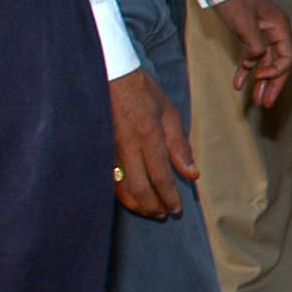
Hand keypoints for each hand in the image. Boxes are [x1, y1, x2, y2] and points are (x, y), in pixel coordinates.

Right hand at [108, 67, 197, 219]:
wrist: (110, 76)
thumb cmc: (143, 93)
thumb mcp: (169, 114)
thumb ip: (180, 146)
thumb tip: (192, 174)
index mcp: (149, 136)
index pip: (161, 176)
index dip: (169, 197)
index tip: (177, 209)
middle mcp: (127, 146)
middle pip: (140, 188)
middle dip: (153, 206)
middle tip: (164, 215)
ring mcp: (110, 149)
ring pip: (122, 187)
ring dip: (137, 204)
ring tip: (150, 211)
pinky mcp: (99, 150)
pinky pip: (109, 179)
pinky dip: (121, 194)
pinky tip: (130, 199)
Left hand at [207, 0, 291, 109]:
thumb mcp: (243, 23)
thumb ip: (254, 46)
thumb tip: (257, 64)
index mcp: (279, 27)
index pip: (287, 57)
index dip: (275, 71)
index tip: (258, 77)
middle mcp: (275, 31)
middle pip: (279, 63)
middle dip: (273, 84)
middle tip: (267, 103)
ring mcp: (262, 33)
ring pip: (265, 62)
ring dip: (260, 81)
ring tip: (256, 100)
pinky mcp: (249, 33)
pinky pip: (252, 56)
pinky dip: (246, 69)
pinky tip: (238, 82)